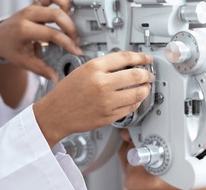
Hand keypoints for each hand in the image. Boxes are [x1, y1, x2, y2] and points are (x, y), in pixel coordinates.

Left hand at [0, 0, 81, 81]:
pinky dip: (62, 2)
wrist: (0, 37)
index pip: (52, 33)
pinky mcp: (36, 3)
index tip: (77, 51)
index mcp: (24, 29)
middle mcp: (28, 15)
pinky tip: (67, 13)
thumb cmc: (11, 48)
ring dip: (69, 16)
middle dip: (71, 29)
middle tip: (76, 41)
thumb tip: (58, 79)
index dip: (67, 43)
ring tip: (71, 29)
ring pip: (57, 2)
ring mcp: (33, 7)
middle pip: (57, 15)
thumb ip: (43, 70)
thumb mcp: (25, 62)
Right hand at [33, 51, 154, 147]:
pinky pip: (131, 108)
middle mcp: (102, 84)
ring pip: (138, 93)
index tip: (146, 58)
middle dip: (147, 74)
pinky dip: (137, 102)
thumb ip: (104, 66)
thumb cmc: (67, 92)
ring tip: (145, 87)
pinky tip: (136, 99)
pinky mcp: (109, 116)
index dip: (140, 57)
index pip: (125, 58)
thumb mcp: (83, 70)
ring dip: (146, 89)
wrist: (56, 113)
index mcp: (94, 68)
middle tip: (149, 74)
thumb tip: (128, 64)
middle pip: (136, 75)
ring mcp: (107, 102)